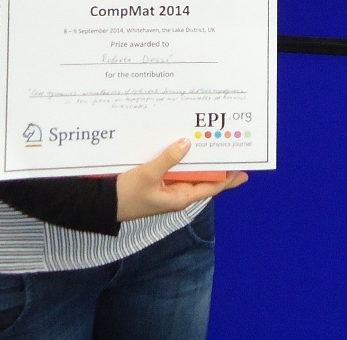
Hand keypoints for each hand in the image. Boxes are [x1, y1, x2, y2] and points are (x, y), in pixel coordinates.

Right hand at [116, 138, 247, 221]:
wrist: (102, 204)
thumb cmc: (126, 194)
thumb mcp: (148, 175)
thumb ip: (168, 158)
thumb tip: (187, 143)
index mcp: (181, 197)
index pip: (212, 187)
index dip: (229, 178)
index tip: (244, 168)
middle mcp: (178, 193)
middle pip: (205, 178)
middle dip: (218, 165)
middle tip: (232, 147)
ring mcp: (169, 187)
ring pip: (191, 171)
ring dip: (201, 159)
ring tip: (215, 141)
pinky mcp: (159, 180)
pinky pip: (177, 168)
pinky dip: (184, 157)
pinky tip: (187, 143)